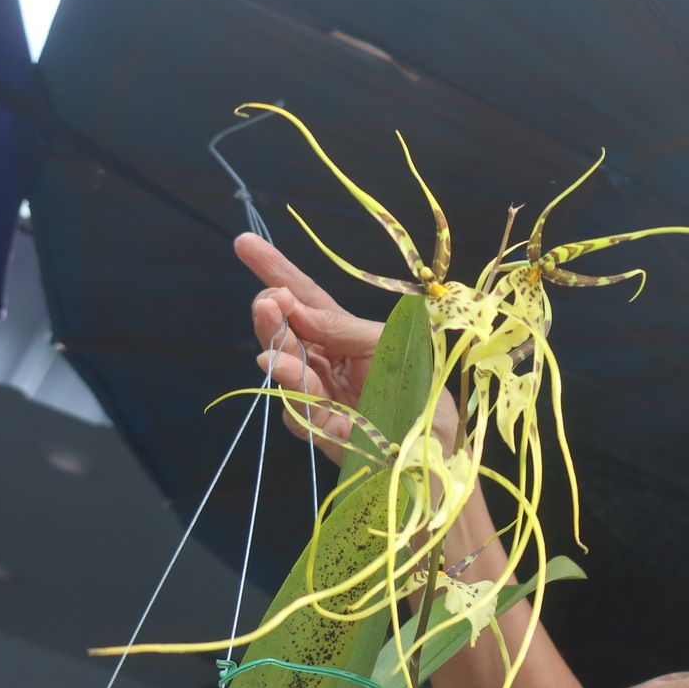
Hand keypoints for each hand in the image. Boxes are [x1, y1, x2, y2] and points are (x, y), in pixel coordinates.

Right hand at [235, 233, 457, 463]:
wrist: (442, 444)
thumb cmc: (423, 390)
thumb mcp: (391, 346)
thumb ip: (344, 328)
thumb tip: (292, 307)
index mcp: (346, 336)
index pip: (306, 300)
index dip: (278, 273)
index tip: (245, 244)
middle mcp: (327, 363)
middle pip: (288, 333)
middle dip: (272, 314)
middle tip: (267, 302)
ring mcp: (322, 396)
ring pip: (287, 370)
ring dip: (278, 349)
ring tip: (271, 333)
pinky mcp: (326, 431)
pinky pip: (300, 412)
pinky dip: (293, 391)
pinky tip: (286, 370)